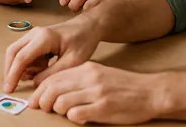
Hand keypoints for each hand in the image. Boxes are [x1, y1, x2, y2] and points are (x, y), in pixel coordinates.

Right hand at [3, 15, 99, 92]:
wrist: (88, 27)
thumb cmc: (83, 41)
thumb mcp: (72, 62)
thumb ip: (52, 74)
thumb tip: (34, 84)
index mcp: (44, 38)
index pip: (21, 57)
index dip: (13, 75)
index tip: (9, 89)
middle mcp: (34, 33)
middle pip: (13, 52)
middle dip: (10, 71)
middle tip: (10, 88)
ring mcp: (33, 34)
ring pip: (17, 52)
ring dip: (20, 67)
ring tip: (36, 76)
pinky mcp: (35, 38)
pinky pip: (24, 52)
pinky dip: (27, 64)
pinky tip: (41, 70)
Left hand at [31, 61, 161, 124]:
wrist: (151, 91)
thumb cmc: (124, 85)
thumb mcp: (99, 74)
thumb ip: (79, 79)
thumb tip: (55, 89)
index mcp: (87, 68)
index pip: (54, 77)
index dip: (40, 90)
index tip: (35, 99)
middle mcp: (89, 78)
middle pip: (53, 89)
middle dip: (42, 101)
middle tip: (41, 108)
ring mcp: (96, 93)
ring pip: (61, 102)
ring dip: (57, 110)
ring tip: (62, 113)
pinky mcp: (104, 108)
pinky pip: (76, 114)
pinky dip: (72, 117)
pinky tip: (78, 117)